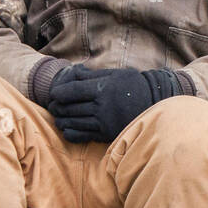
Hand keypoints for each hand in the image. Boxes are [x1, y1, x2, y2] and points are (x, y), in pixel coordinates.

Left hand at [47, 66, 181, 142]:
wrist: (154, 105)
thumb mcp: (116, 74)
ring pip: (74, 121)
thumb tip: (72, 72)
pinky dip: (71, 133)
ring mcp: (104, 121)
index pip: (73, 90)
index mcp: (103, 88)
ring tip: (58, 116)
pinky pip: (82, 135)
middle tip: (52, 105)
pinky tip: (67, 129)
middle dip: (57, 106)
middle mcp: (102, 105)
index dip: (59, 92)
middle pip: (70, 106)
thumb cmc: (134, 86)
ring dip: (61, 119)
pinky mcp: (107, 133)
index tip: (54, 93)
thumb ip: (93, 75)